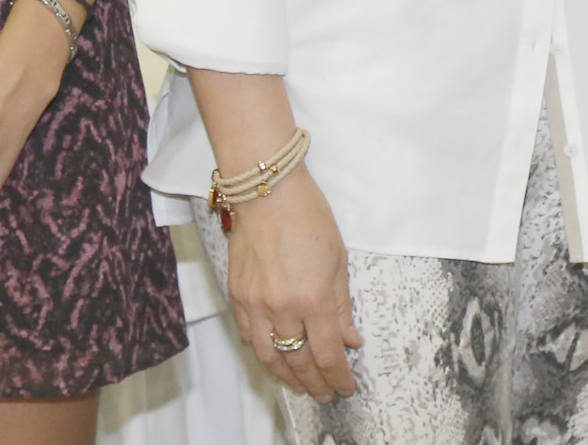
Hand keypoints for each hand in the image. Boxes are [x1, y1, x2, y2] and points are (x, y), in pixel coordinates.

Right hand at [225, 168, 362, 403]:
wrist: (267, 192)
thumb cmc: (308, 218)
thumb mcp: (338, 261)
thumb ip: (342, 306)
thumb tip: (350, 340)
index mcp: (314, 299)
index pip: (327, 354)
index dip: (338, 377)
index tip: (346, 387)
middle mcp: (282, 308)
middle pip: (298, 362)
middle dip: (315, 384)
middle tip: (325, 395)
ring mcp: (255, 304)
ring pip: (269, 357)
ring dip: (287, 377)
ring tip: (301, 385)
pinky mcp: (237, 296)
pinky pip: (250, 337)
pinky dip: (264, 352)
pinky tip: (275, 357)